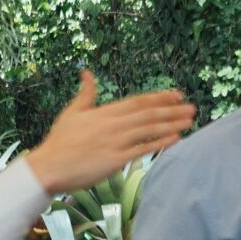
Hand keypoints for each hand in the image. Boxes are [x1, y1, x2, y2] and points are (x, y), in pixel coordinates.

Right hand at [26, 71, 196, 194]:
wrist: (48, 166)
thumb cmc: (59, 141)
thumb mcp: (72, 112)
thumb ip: (85, 93)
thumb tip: (87, 72)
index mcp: (104, 112)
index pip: (137, 101)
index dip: (159, 98)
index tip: (177, 95)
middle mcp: (112, 124)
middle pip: (148, 114)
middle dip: (172, 110)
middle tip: (192, 107)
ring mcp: (114, 142)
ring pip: (148, 129)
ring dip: (171, 124)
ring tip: (190, 120)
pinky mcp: (114, 160)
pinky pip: (142, 149)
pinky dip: (160, 143)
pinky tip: (176, 139)